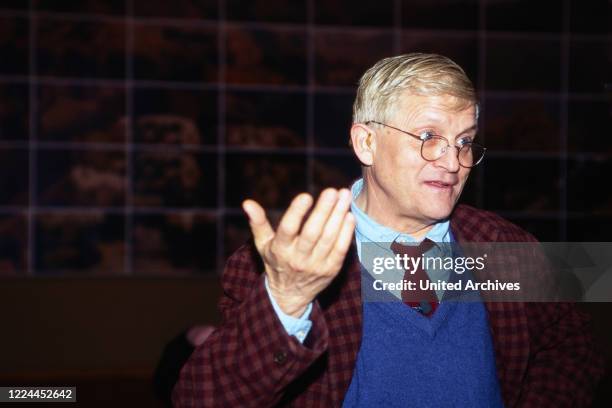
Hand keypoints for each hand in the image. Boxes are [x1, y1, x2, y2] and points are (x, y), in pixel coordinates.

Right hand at [242, 188, 354, 316]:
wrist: (289, 295)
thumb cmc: (276, 262)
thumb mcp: (262, 244)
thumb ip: (257, 222)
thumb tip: (247, 202)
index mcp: (280, 249)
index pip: (288, 229)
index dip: (297, 212)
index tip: (306, 196)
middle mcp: (298, 258)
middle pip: (313, 232)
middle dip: (324, 210)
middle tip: (332, 191)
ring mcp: (316, 265)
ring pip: (329, 238)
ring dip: (338, 216)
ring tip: (345, 196)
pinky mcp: (331, 270)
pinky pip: (341, 249)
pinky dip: (346, 232)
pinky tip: (349, 216)